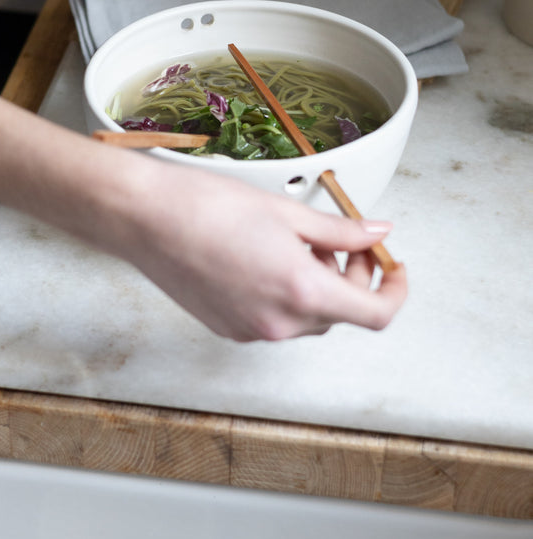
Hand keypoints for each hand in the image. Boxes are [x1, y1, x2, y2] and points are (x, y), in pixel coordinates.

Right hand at [117, 160, 406, 341]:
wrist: (144, 219)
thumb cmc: (205, 207)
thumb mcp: (286, 212)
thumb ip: (340, 230)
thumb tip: (375, 233)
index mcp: (301, 291)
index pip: (374, 314)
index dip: (394, 291)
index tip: (391, 268)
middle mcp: (279, 322)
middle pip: (339, 313)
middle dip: (349, 277)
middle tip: (340, 239)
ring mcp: (251, 331)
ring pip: (306, 317)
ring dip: (316, 285)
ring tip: (298, 243)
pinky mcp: (227, 329)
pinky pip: (274, 319)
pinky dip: (285, 294)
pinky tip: (268, 259)